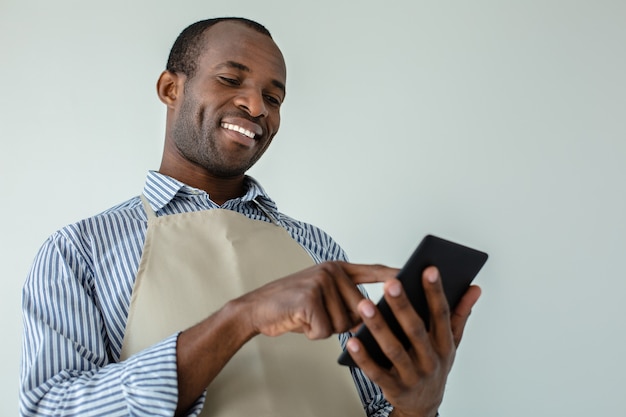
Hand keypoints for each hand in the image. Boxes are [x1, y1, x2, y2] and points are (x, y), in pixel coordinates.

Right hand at [235, 261, 399, 338]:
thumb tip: (371, 318)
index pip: (373, 271)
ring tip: (305, 315)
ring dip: (324, 328)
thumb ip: (347, 301)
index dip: (394, 275)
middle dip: (341, 322)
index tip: (415, 274)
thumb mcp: (323, 297)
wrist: (257, 308)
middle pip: (359, 310)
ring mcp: (320, 281)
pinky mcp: (309, 297)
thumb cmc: (292, 307)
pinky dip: (312, 333)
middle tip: (316, 313)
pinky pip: (325, 329)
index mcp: (338, 268)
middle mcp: (332, 270)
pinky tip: (299, 320)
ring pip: (343, 323)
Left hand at [345, 266, 481, 416]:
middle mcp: (431, 360)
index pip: (441, 314)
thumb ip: (460, 314)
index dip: (436, 292)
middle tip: (390, 283)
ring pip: (394, 350)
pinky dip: (364, 358)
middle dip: (403, 306)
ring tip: (364, 305)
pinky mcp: (394, 389)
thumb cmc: (435, 364)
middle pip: (415, 330)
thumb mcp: (452, 342)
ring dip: (379, 327)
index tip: (429, 269)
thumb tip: (474, 288)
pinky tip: (352, 340)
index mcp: (444, 344)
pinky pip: (377, 372)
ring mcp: (412, 376)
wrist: (424, 405)